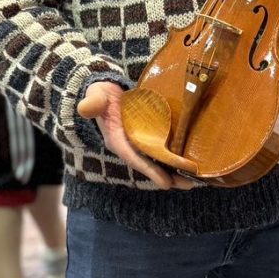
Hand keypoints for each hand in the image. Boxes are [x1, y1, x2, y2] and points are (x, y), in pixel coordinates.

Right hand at [77, 80, 194, 191]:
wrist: (105, 92)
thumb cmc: (101, 96)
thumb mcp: (96, 96)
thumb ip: (93, 102)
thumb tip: (85, 108)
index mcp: (117, 140)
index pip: (134, 158)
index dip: (150, 170)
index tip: (166, 182)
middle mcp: (129, 146)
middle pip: (150, 164)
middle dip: (168, 175)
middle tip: (189, 184)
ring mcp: (139, 143)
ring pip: (158, 161)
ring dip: (175, 171)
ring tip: (194, 180)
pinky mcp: (148, 137)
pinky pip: (162, 150)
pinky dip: (176, 158)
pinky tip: (191, 163)